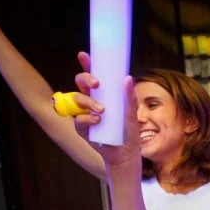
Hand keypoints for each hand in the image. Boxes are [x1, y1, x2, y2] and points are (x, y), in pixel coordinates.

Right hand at [71, 52, 141, 174]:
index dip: (87, 64)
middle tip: (96, 83)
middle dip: (85, 79)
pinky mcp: (83, 128)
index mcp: (104, 94)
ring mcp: (85, 114)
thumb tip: (128, 78)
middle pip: (80, 83)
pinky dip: (86, 118)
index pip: (94, 75)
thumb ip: (129, 97)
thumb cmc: (128, 132)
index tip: (84, 55)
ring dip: (87, 101)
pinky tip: (96, 121)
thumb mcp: (132, 113)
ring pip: (76, 99)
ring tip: (102, 110)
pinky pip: (78, 119)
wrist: (125, 154)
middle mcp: (92, 101)